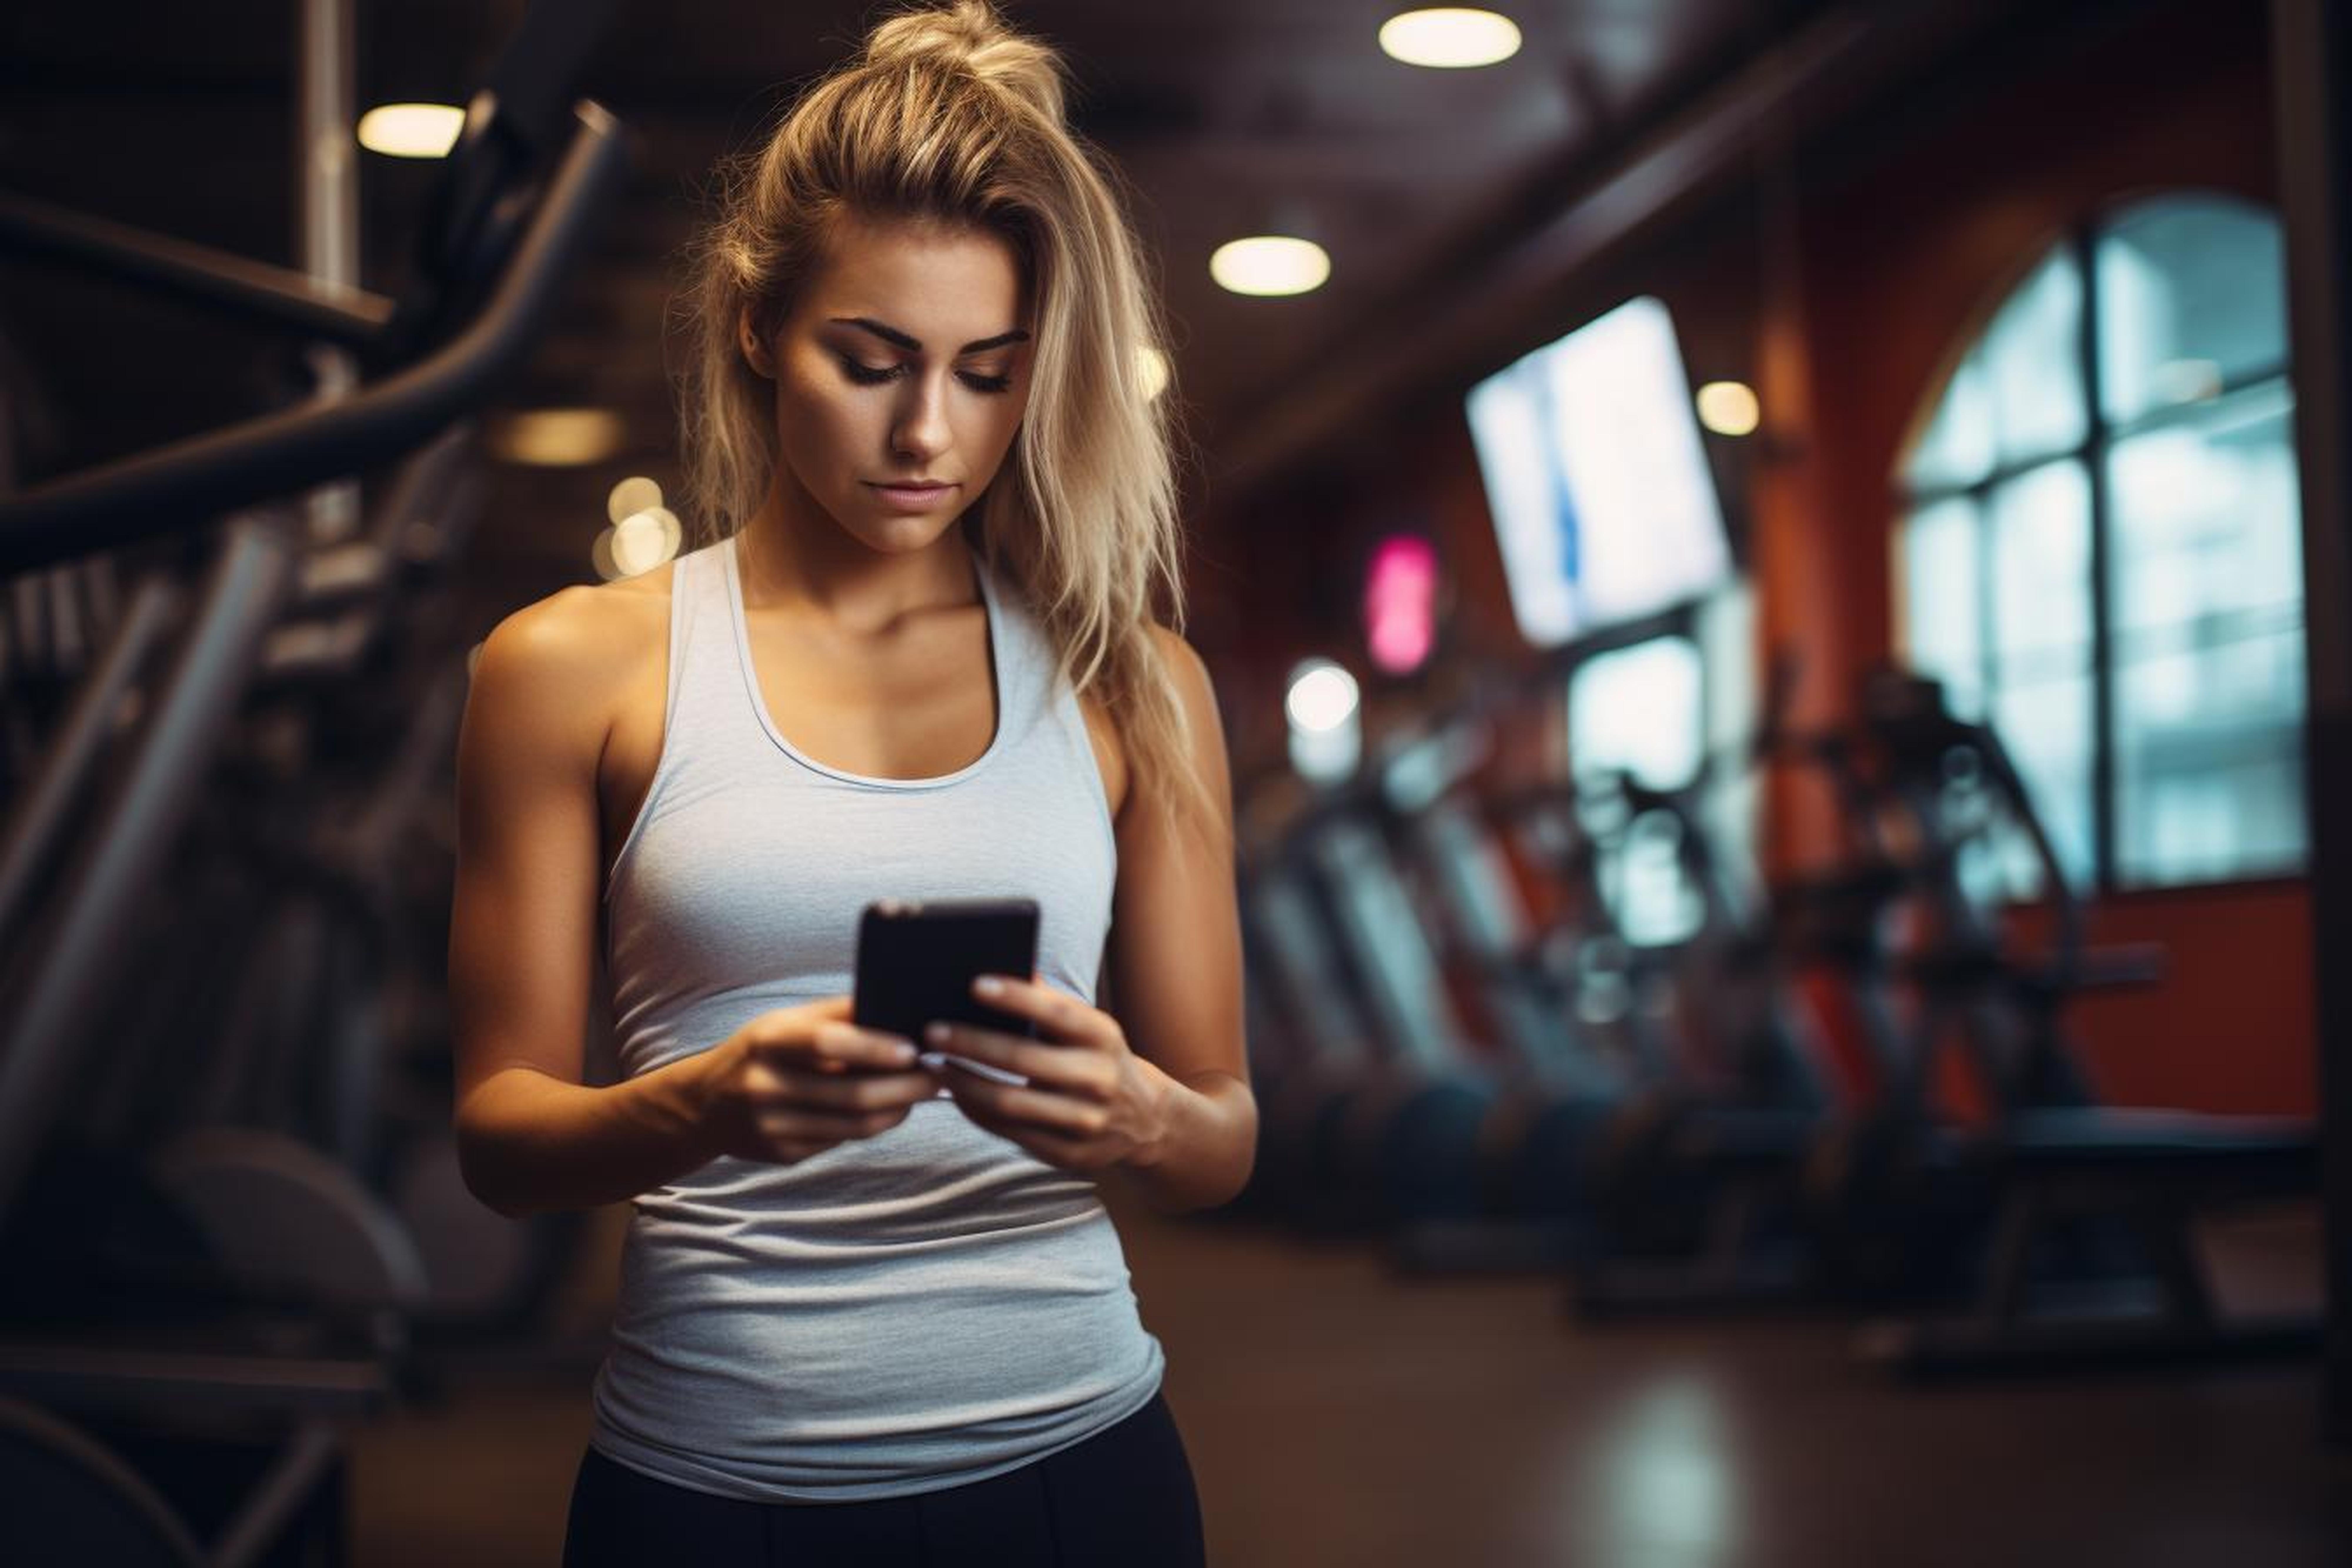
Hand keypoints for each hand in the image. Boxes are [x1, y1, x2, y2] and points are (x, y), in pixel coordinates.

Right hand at [698, 997, 939, 1164]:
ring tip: (923, 1092)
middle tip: (938, 1075)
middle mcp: (765, 1085)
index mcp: (768, 1041)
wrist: (705, 1104)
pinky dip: (872, 1127)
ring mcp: (771, 1126)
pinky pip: (840, 1142)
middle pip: (851, 1094)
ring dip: (897, 1109)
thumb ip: (839, 1013)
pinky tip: (889, 1111)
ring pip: (853, 1126)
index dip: (874, 1048)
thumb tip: (899, 1006)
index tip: (914, 1049)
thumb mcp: (787, 1021)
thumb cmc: (763, 1050)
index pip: (826, 1043)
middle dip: (905, 1087)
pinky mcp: (781, 1154)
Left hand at [926, 975, 1171, 1172]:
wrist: (1145, 1121)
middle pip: (1024, 1059)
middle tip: (931, 1030)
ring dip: (964, 1082)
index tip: (974, 984)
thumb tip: (1004, 962)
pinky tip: (955, 1094)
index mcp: (1103, 1037)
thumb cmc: (1097, 1059)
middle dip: (972, 1043)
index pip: (1057, 1012)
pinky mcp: (1069, 1154)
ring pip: (1010, 1102)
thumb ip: (1050, 1003)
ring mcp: (1086, 1121)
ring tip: (933, 1064)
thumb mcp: (1088, 1028)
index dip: (1016, 997)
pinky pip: (1011, 1132)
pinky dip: (976, 1111)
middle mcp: (1099, 1079)